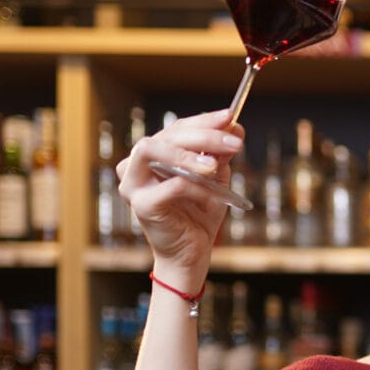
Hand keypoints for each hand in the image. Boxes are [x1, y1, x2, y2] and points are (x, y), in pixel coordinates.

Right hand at [116, 109, 243, 291]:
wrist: (192, 253)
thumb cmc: (200, 215)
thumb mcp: (216, 178)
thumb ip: (221, 154)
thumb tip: (236, 125)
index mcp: (153, 156)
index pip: (176, 128)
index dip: (203, 121)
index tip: (230, 116)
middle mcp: (136, 166)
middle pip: (166, 135)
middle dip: (203, 135)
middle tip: (234, 140)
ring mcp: (134, 185)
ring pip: (152, 150)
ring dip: (187, 153)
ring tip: (215, 164)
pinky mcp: (141, 205)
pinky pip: (171, 186)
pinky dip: (196, 186)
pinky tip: (214, 193)